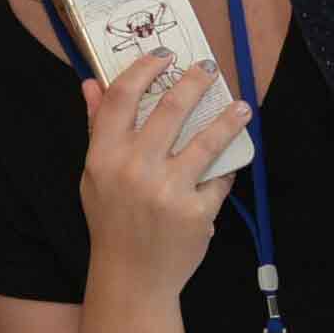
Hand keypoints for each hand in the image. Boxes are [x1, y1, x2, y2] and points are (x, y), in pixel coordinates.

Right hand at [76, 55, 248, 297]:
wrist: (132, 277)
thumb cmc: (111, 221)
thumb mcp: (94, 175)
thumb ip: (96, 128)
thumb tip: (92, 82)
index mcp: (104, 156)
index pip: (121, 98)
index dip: (142, 69)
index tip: (163, 55)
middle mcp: (135, 169)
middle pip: (170, 109)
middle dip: (195, 81)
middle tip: (209, 67)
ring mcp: (168, 191)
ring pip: (207, 140)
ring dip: (228, 118)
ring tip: (241, 108)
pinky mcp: (196, 212)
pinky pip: (219, 179)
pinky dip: (225, 170)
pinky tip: (233, 160)